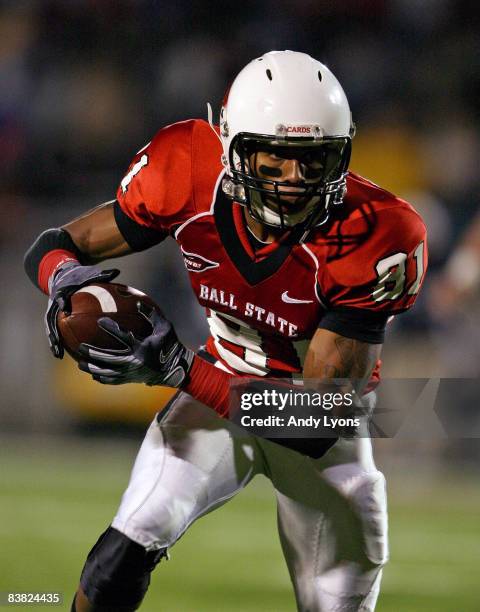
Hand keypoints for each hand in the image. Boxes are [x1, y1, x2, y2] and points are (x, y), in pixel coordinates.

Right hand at [45, 262, 119, 357]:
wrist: (61, 276)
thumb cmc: (77, 275)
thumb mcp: (87, 273)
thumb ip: (100, 274)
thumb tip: (116, 271)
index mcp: (61, 292)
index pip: (60, 296)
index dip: (61, 300)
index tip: (63, 306)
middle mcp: (54, 304)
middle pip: (51, 317)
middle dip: (53, 329)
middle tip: (56, 340)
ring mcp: (52, 312)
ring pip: (52, 328)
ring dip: (54, 341)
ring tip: (58, 353)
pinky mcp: (54, 318)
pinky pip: (57, 331)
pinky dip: (58, 342)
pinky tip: (62, 355)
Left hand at [78, 303, 193, 387]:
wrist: (175, 369)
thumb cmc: (170, 344)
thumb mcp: (165, 327)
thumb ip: (151, 314)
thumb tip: (137, 302)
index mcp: (143, 347)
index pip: (124, 337)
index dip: (111, 329)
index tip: (99, 321)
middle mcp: (135, 362)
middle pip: (110, 359)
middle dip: (94, 353)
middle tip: (81, 347)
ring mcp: (132, 373)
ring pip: (109, 372)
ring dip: (93, 368)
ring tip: (80, 363)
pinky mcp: (131, 379)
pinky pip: (113, 380)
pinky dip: (102, 377)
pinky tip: (93, 373)